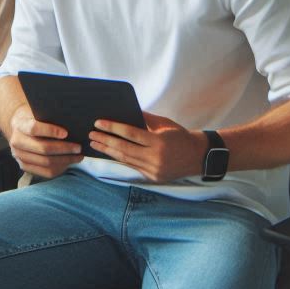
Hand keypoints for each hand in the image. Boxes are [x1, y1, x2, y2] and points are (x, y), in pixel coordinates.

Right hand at [7, 104, 81, 178]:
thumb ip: (49, 116)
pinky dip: (60, 168)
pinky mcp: (25, 166)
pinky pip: (45, 172)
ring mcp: (19, 156)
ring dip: (65, 160)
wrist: (18, 127)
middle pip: (43, 149)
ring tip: (78, 156)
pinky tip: (69, 163)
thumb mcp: (37, 112)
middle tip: (78, 147)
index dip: (50, 131)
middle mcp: (17, 142)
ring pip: (46, 162)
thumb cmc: (33, 117)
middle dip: (64, 149)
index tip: (66, 133)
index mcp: (19, 125)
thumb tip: (71, 122)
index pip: (34, 128)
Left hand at [88, 112, 203, 183]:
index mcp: (159, 142)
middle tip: (91, 134)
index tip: (98, 123)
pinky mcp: (152, 177)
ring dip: (108, 151)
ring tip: (95, 144)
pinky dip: (119, 159)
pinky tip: (109, 153)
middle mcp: (155, 158)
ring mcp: (153, 170)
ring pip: (125, 160)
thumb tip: (125, 111)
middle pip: (124, 149)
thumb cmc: (180, 136)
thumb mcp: (164, 123)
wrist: (198, 157)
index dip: (113, 128)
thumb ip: (145, 119)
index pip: (130, 134)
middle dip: (105, 141)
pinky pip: (132, 166)